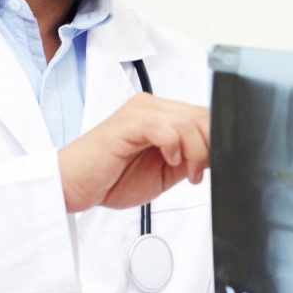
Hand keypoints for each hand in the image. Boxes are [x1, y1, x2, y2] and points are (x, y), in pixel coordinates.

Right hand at [57, 93, 208, 212]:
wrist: (74, 185)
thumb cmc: (112, 178)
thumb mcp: (165, 171)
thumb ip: (191, 159)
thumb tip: (218, 155)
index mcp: (162, 115)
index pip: (203, 116)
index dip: (217, 140)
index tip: (215, 165)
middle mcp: (152, 107)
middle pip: (201, 115)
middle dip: (210, 146)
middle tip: (199, 173)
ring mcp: (139, 112)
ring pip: (187, 121)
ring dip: (196, 151)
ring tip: (187, 173)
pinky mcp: (128, 123)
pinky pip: (164, 126)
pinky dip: (175, 145)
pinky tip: (171, 161)